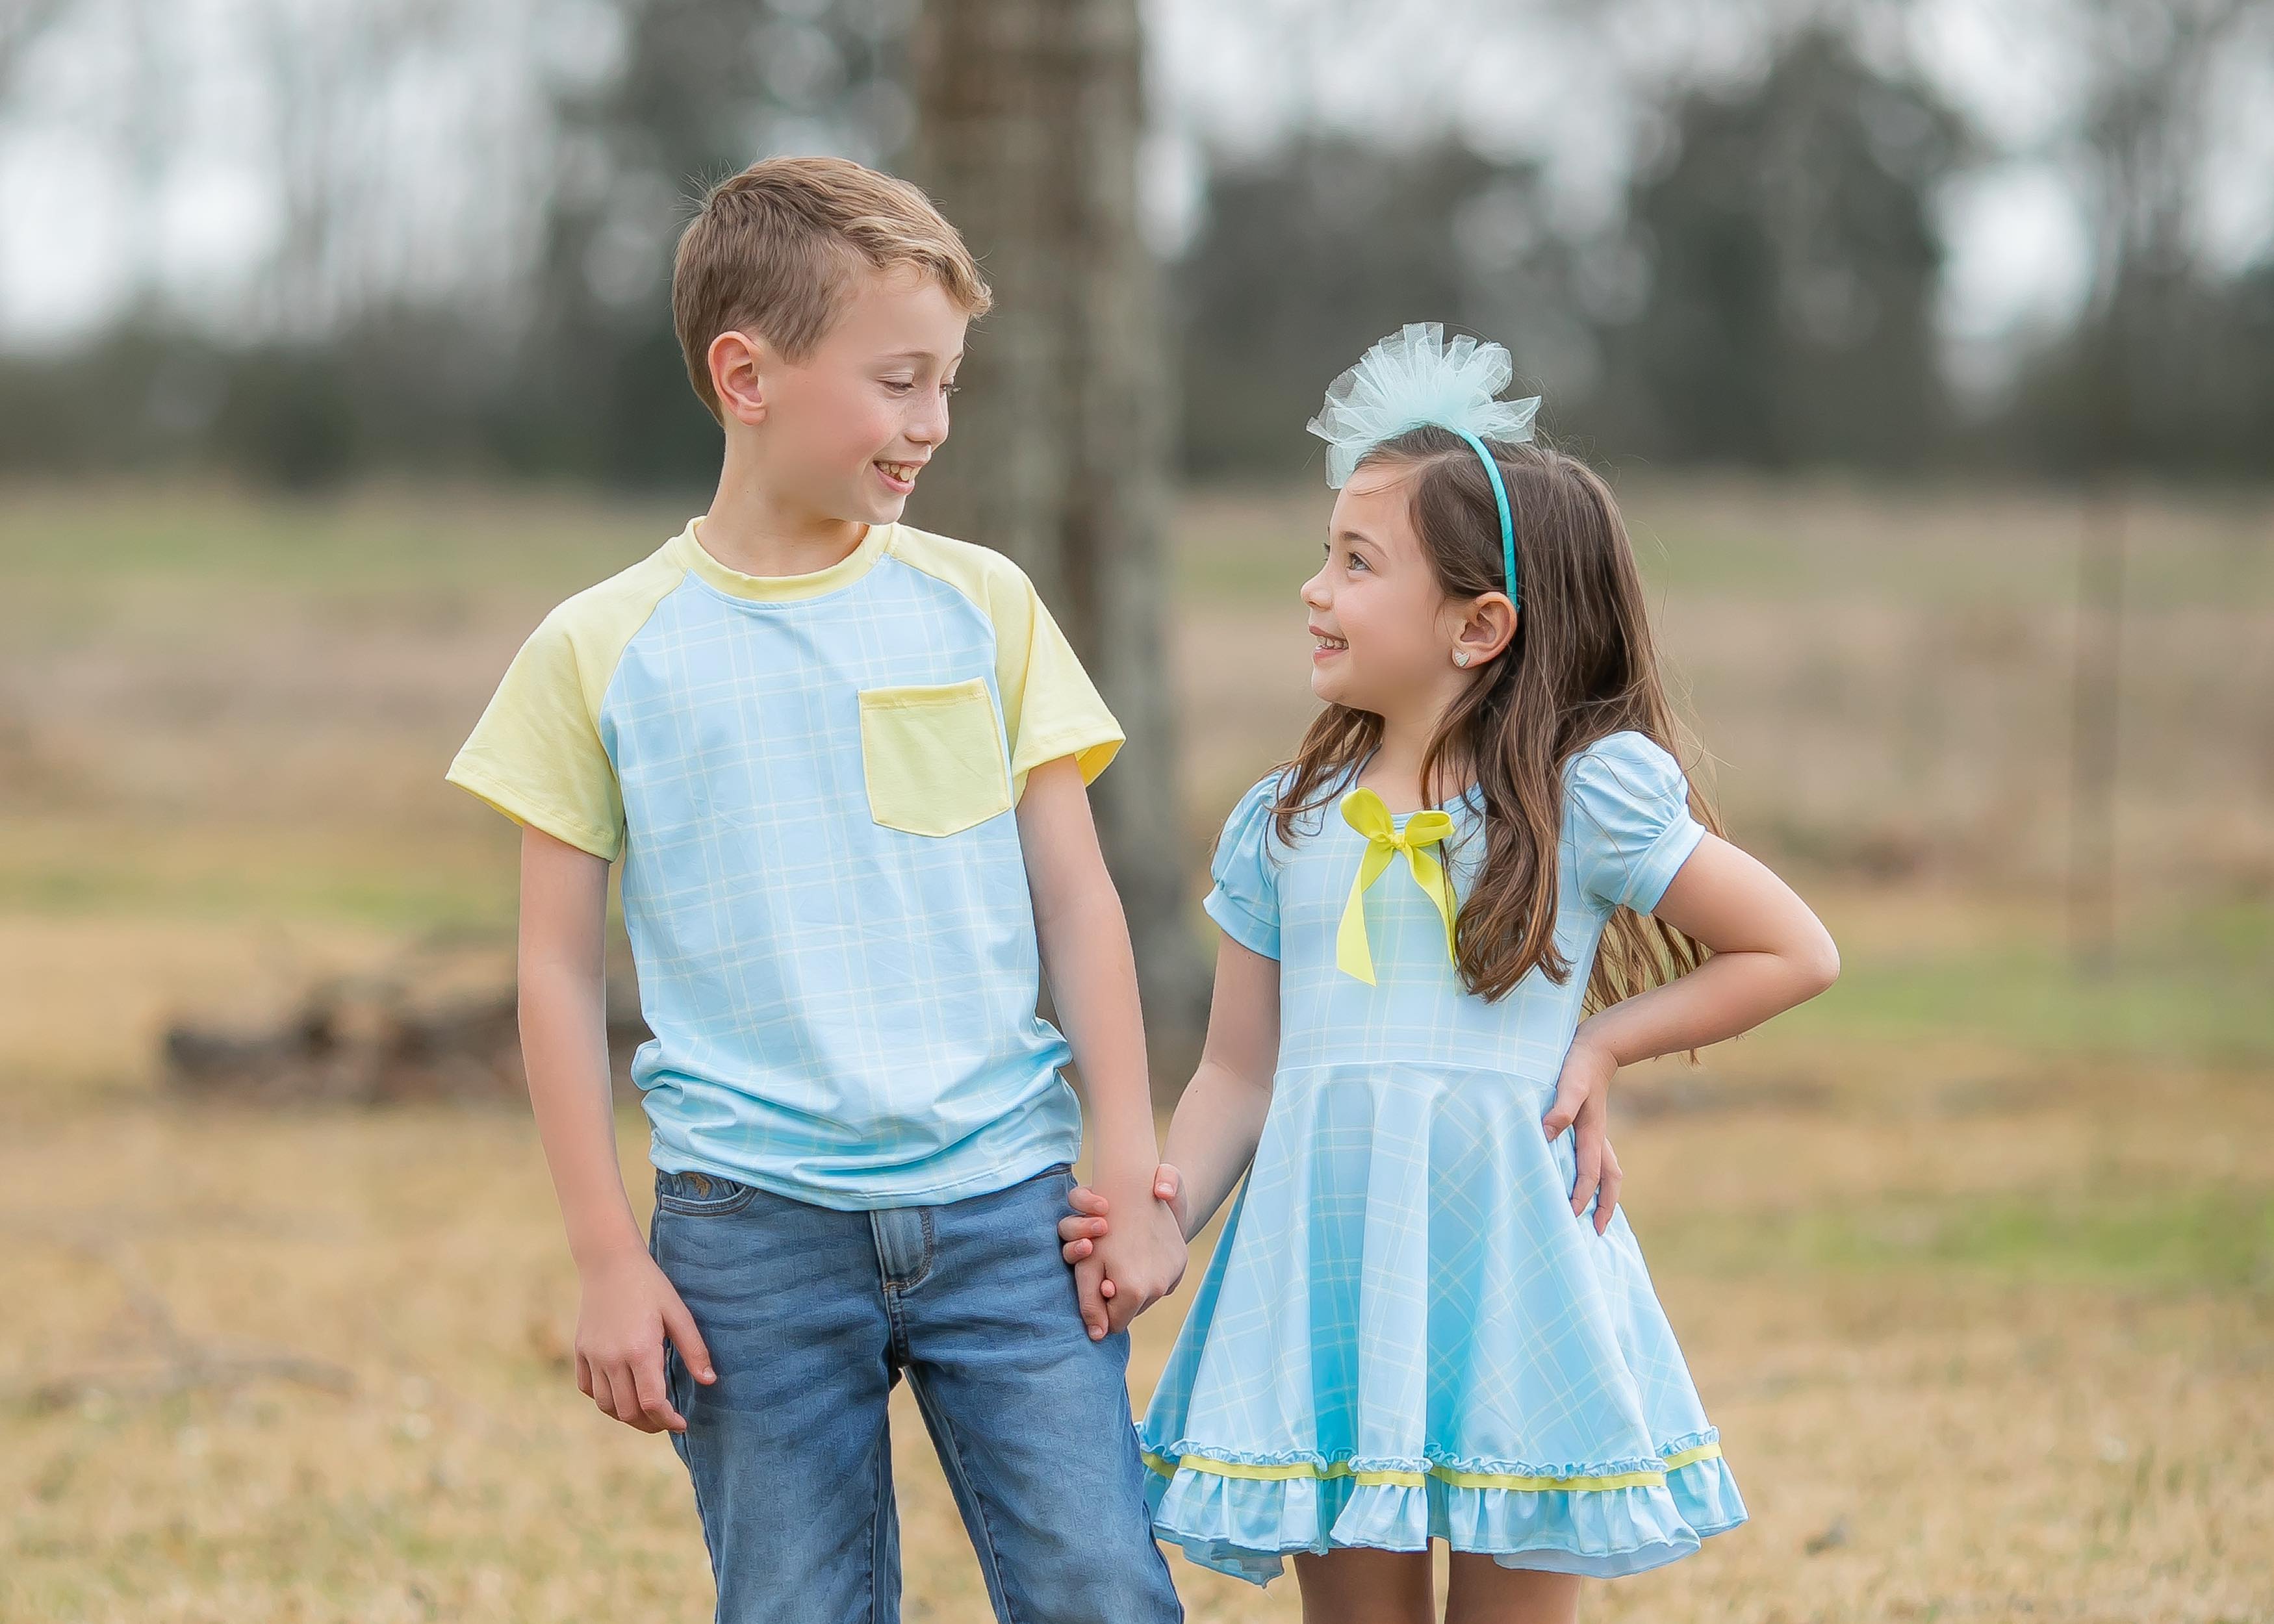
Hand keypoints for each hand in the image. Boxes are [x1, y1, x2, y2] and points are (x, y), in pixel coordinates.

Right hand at [575, 1247, 714, 1432]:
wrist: (610, 1262)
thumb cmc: (650, 1285)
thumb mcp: (678, 1313)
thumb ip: (694, 1350)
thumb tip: (710, 1381)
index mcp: (640, 1350)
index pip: (652, 1403)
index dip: (667, 1420)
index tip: (681, 1422)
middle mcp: (612, 1358)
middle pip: (628, 1411)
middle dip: (650, 1423)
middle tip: (666, 1420)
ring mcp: (592, 1356)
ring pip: (606, 1405)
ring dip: (626, 1415)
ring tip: (645, 1411)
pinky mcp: (580, 1350)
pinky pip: (588, 1388)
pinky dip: (604, 1399)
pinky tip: (621, 1392)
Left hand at [1059, 1165, 1185, 1339]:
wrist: (1138, 1187)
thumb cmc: (1102, 1225)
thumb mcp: (1087, 1263)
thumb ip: (1089, 1303)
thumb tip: (1098, 1336)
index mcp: (1132, 1291)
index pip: (1115, 1324)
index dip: (1102, 1309)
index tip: (1098, 1285)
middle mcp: (1158, 1288)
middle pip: (1132, 1312)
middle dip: (1118, 1298)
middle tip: (1109, 1268)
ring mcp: (1173, 1275)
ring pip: (1148, 1298)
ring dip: (1135, 1285)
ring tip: (1124, 1256)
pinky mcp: (1181, 1263)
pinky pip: (1163, 1282)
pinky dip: (1151, 1274)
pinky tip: (1140, 1251)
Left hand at [1543, 1032, 1622, 1235]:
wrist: (1595, 1045)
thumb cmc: (1578, 1064)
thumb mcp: (1568, 1083)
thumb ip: (1561, 1108)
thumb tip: (1547, 1133)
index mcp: (1592, 1133)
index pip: (1590, 1173)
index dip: (1581, 1197)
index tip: (1570, 1217)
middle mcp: (1597, 1137)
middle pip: (1610, 1179)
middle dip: (1606, 1205)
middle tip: (1599, 1232)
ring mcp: (1595, 1131)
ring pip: (1606, 1170)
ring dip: (1603, 1193)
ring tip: (1593, 1214)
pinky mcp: (1588, 1124)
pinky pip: (1595, 1158)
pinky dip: (1593, 1174)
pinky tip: (1577, 1177)